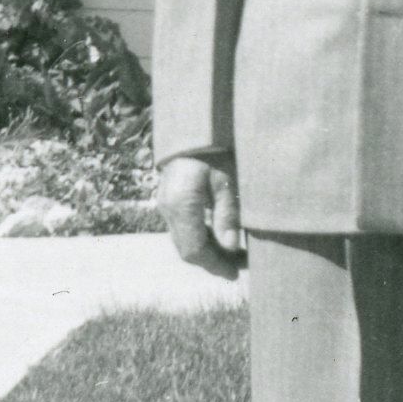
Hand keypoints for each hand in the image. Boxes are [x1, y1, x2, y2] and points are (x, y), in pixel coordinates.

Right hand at [159, 154, 246, 278]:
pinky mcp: (168, 202)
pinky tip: (219, 239)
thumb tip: (230, 248)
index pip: (195, 249)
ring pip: (183, 242)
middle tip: (237, 268)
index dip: (215, 265)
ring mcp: (165, 205)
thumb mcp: (227, 180)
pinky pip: (181, 230)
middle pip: (187, 249)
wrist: (193, 128)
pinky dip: (200, 239)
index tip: (235, 273)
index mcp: (182, 204)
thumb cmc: (215, 150)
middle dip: (211, 262)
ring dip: (206, 253)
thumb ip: (227, 215)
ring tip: (232, 256)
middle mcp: (168, 208)